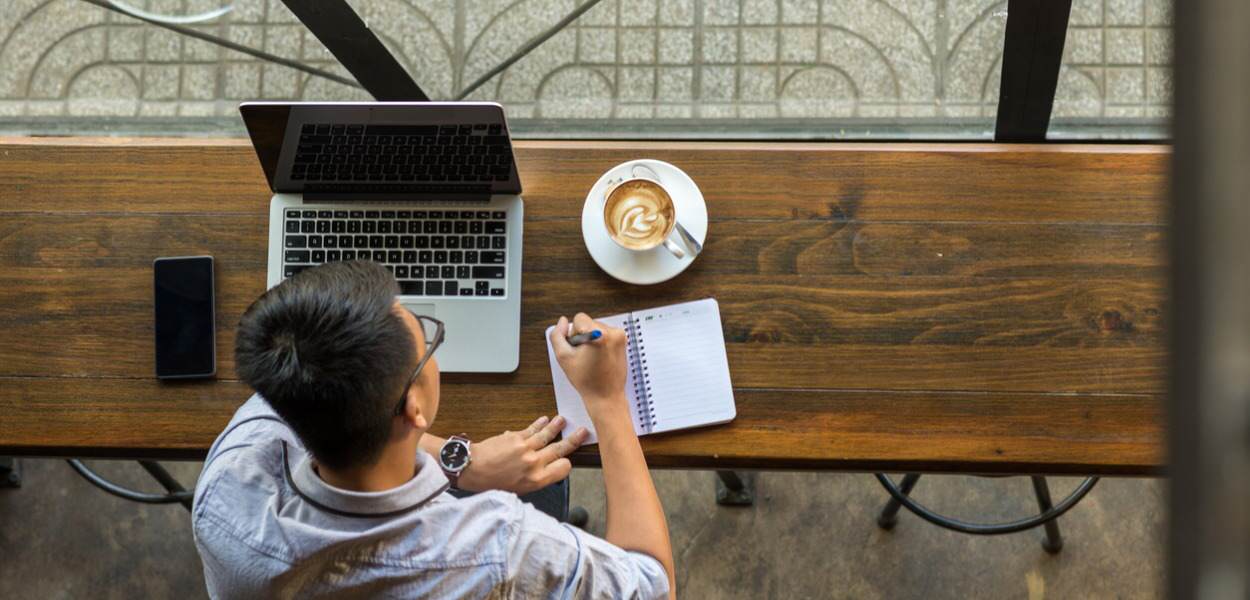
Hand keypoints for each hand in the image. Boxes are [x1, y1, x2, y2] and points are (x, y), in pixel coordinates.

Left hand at [456, 415, 588, 493]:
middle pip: (560, 449)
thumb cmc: (491, 483)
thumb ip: (534, 479)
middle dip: (573, 440)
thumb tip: (544, 469)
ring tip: (563, 420)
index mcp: (537, 480)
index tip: (567, 460)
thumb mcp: (517, 490)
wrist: (472, 469)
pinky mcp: (516, 436)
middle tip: (583, 431)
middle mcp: (534, 463)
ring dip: (557, 427)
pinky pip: (532, 429)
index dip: (566, 464)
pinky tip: (545, 419)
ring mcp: (526, 448)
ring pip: (547, 435)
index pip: (563, 468)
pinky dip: (540, 423)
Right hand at [548, 314, 628, 421]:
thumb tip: (562, 321)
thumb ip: (557, 335)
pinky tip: (599, 357)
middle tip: (584, 356)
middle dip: (583, 336)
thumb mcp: (563, 357)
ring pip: (597, 327)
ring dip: (592, 339)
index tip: (578, 349)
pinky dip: (600, 342)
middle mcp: (613, 333)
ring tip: (592, 358)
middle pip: (588, 322)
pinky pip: (606, 334)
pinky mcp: (623, 341)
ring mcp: (620, 337)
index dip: (573, 334)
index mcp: (599, 335)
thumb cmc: (587, 380)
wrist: (606, 396)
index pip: (579, 318)